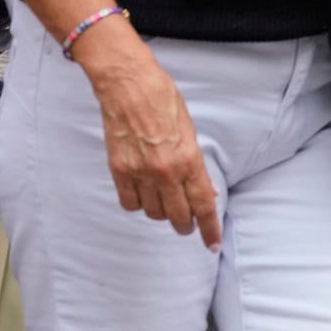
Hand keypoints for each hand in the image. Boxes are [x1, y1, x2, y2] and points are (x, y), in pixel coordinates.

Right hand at [83, 36, 220, 249]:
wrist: (129, 87)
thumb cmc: (164, 102)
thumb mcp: (191, 131)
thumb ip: (196, 165)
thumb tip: (206, 191)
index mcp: (188, 160)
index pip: (203, 204)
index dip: (209, 227)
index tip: (212, 243)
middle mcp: (165, 172)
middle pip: (178, 215)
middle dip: (186, 225)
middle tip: (188, 225)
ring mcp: (140, 173)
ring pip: (153, 212)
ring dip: (163, 212)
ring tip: (166, 202)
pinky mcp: (118, 171)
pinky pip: (129, 203)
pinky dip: (138, 204)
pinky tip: (144, 195)